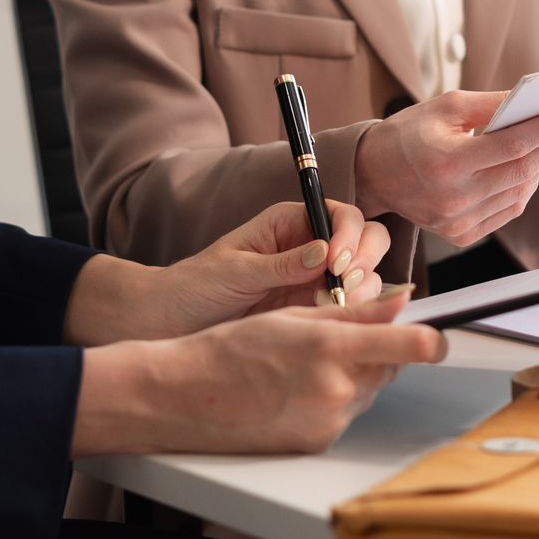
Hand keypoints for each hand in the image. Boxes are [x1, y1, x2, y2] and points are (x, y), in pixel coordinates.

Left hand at [65, 202, 390, 345]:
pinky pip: (352, 307)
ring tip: (337, 307)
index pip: (340, 215)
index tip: (337, 262)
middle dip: (365, 258)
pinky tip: (336, 322)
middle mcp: (311, 246)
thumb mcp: (235, 272)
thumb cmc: (195, 286)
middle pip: (366, 238)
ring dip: (364, 288)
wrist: (173, 323)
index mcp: (290, 222)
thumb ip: (281, 264)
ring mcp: (317, 280)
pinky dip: (356, 313)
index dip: (349, 234)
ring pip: (365, 274)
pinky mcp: (315, 311)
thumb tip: (324, 251)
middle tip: (345, 284)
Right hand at [71, 292, 446, 454]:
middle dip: (378, 351)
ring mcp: (329, 421)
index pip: (412, 346)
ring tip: (304, 366)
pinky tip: (296, 391)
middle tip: (338, 340)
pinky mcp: (318, 443)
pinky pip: (345, 415)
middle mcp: (337, 388)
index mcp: (332, 348)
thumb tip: (400, 299)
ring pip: (367, 392)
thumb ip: (353, 311)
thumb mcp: (293, 315)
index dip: (432, 340)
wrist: (184, 397)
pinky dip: (333, 400)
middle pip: (391, 368)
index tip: (438, 337)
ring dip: (354, 376)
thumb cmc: (229, 347)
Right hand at [353, 90, 538, 244]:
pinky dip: (524, 188)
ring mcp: (459, 221)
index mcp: (448, 163)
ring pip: (521, 193)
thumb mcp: (445, 107)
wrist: (373, 175)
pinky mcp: (462, 235)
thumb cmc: (407, 134)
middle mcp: (455, 198)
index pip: (513, 145)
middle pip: (523, 171)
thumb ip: (490, 104)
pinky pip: (508, 211)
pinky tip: (530, 167)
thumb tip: (534, 101)